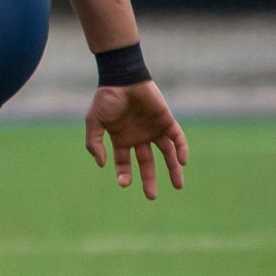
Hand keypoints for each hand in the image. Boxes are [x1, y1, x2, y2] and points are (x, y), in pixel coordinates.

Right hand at [85, 80, 187, 199]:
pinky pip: (177, 138)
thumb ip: (93, 143)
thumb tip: (102, 165)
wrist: (123, 78)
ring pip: (166, 153)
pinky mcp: (166, 121)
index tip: (124, 183)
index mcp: (122, 139)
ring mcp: (154, 130)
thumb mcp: (94, 122)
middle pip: (147, 163)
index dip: (124, 174)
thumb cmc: (106, 98)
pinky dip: (181, 149)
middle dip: (149, 180)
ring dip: (173, 169)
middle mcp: (139, 137)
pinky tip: (182, 161)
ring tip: (178, 185)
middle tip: (152, 196)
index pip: (124, 162)